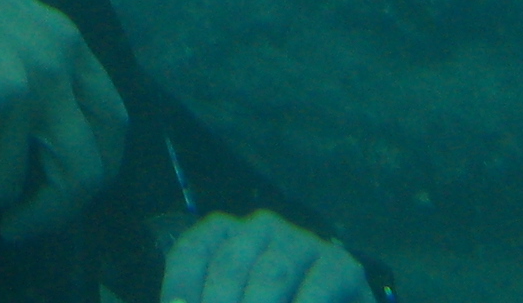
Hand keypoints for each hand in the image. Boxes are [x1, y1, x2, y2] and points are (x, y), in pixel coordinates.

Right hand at [0, 0, 126, 240]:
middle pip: (81, 172)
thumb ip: (28, 81)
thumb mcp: (2, 31)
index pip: (110, 121)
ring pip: (0, 184)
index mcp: (64, 42)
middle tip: (14, 230)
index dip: (94, 170)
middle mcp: (54, 65)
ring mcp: (22, 86)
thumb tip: (26, 160)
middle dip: (48, 214)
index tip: (63, 198)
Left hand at [164, 212, 371, 302]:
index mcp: (225, 235)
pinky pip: (317, 286)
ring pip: (270, 274)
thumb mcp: (234, 301)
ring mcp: (301, 241)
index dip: (182, 290)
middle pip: (228, 265)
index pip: (192, 253)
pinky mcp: (339, 264)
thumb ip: (204, 301)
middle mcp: (260, 228)